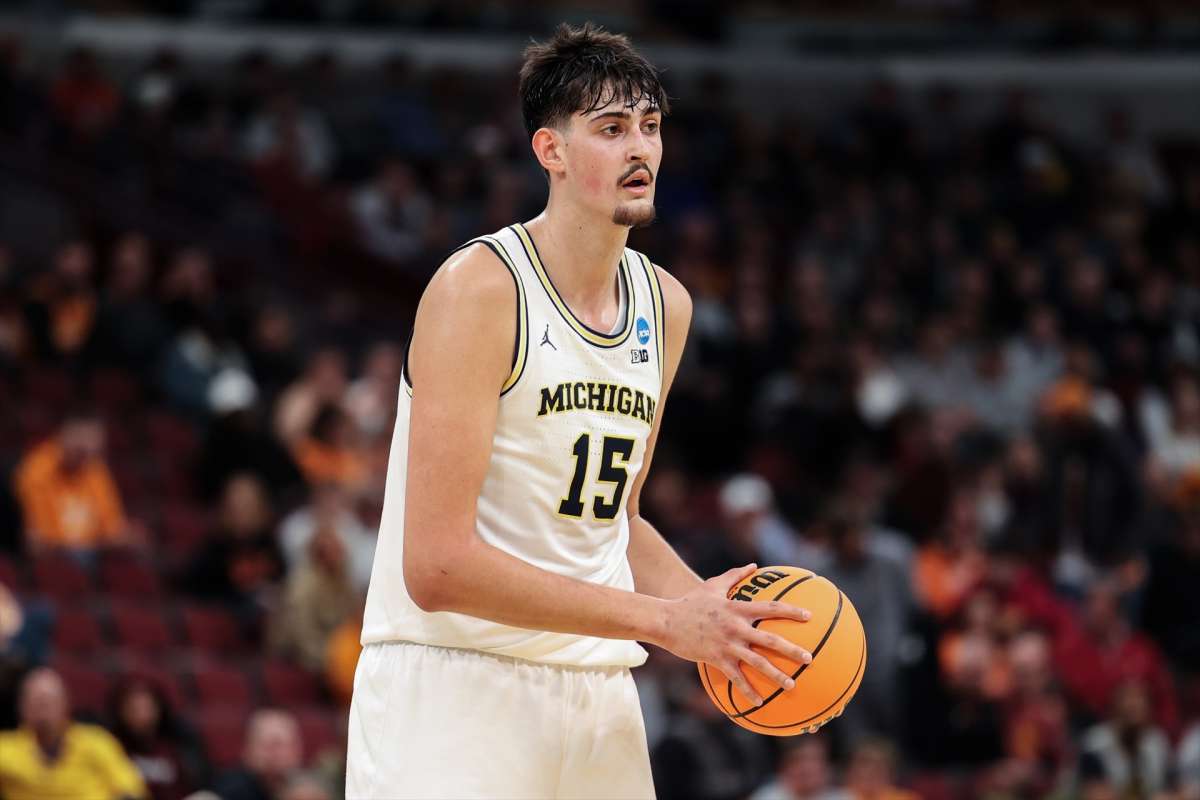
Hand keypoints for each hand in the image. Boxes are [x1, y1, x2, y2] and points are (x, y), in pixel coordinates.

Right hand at [657, 563, 812, 704]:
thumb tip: (754, 566)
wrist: (666, 620)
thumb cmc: (690, 602)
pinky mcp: (716, 659)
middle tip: (809, 659)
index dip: (791, 611)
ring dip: (776, 675)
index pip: (770, 608)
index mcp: (737, 608)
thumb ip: (735, 576)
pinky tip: (760, 703)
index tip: (809, 617)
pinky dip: (748, 690)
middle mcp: (736, 627)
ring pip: (757, 662)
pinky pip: (736, 678)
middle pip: (770, 640)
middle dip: (792, 650)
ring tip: (792, 685)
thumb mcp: (713, 585)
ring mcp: (727, 645)